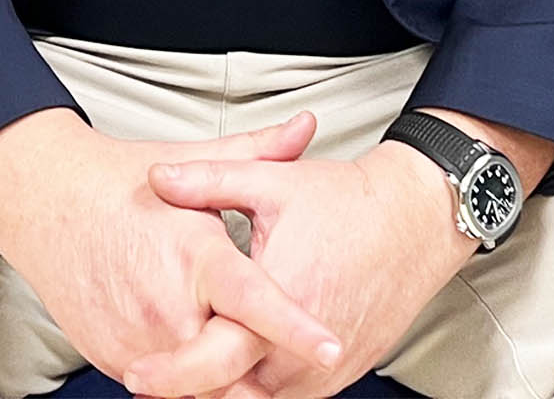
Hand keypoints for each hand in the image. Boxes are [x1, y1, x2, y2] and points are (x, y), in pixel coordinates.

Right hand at [0, 109, 344, 397]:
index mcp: (195, 258)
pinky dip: (187, 376)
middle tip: (278, 354)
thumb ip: (257, 153)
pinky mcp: (114, 359)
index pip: (255, 303)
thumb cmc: (121, 184)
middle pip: (232, 364)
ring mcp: (138, 340)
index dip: (296, 329)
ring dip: (224, 373)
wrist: (46, 203)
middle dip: (260, 369)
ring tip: (230, 341)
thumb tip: (307, 127)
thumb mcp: (192, 164)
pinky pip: (167, 387)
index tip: (332, 348)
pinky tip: (191, 342)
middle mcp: (168, 307)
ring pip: (200, 384)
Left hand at [133, 143, 471, 398]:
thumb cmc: (347, 201)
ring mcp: (324, 369)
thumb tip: (157, 177)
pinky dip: (256, 392)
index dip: (171, 371)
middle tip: (151, 379)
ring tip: (187, 375)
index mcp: (279, 299)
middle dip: (188, 388)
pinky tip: (232, 374)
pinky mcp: (340, 376)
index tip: (136, 374)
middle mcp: (303, 347)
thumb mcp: (272, 182)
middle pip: (231, 393)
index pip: (214, 357)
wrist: (416, 219)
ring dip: (224, 392)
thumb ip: (208, 180)